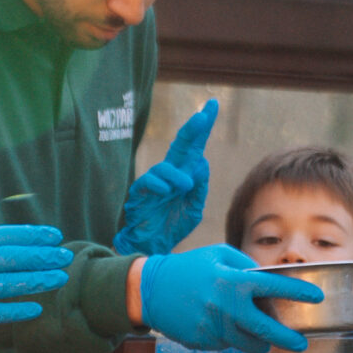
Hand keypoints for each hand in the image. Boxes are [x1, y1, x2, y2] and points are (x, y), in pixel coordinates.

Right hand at [0, 225, 73, 344]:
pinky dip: (16, 310)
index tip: (54, 235)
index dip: (32, 235)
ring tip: (60, 278)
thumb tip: (2, 249)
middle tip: (65, 256)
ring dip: (37, 280)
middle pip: (12, 257)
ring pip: (8, 283)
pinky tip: (36, 308)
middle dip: (42, 256)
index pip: (5, 236)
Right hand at [114, 99, 217, 255]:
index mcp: (184, 175)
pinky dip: (161, 184)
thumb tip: (201, 162)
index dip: (202, 127)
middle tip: (203, 115)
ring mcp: (154, 182)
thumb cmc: (172, 225)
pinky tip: (166, 191)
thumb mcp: (194, 208)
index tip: (212, 106)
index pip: (195, 147)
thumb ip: (199, 187)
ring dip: (178, 175)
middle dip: (193, 129)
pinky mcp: (140, 192)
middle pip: (181, 145)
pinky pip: (149, 180)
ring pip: (167, 166)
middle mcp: (170, 174)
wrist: (153, 246)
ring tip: (184, 187)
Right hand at [140, 243, 320, 352]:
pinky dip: (232, 337)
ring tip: (265, 338)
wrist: (149, 290)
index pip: (274, 288)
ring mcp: (214, 328)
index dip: (298, 293)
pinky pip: (227, 344)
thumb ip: (245, 266)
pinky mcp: (203, 342)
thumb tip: (268, 280)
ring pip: (249, 344)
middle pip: (267, 330)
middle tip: (301, 343)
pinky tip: (223, 326)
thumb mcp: (217, 255)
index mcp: (232, 281)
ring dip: (261, 343)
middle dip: (289, 339)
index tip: (316, 297)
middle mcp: (226, 308)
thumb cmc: (187, 268)